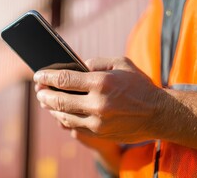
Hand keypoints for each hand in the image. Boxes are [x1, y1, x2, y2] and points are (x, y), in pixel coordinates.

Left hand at [33, 57, 162, 142]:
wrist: (159, 114)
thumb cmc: (139, 85)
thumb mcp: (120, 64)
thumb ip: (96, 63)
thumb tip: (75, 68)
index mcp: (101, 82)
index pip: (64, 80)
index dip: (47, 77)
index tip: (37, 75)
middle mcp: (97, 104)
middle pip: (59, 100)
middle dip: (44, 95)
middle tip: (38, 90)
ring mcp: (98, 122)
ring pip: (64, 116)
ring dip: (51, 108)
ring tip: (45, 101)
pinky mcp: (99, 134)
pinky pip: (74, 126)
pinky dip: (63, 119)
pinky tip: (59, 113)